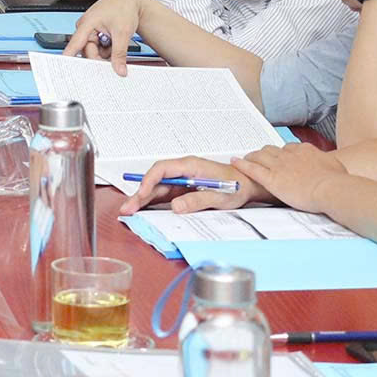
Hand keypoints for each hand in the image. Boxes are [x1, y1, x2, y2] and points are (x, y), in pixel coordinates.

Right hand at [63, 0, 147, 71]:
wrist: (130, 0)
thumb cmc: (123, 8)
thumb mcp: (123, 33)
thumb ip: (119, 54)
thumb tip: (119, 70)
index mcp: (86, 24)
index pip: (74, 45)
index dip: (69, 57)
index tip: (65, 69)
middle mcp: (85, 28)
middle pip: (87, 52)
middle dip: (100, 58)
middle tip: (113, 64)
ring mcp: (90, 31)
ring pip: (94, 52)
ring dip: (105, 54)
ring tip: (116, 44)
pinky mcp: (96, 34)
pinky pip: (99, 49)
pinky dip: (107, 50)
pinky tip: (114, 44)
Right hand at [119, 155, 267, 214]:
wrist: (249, 185)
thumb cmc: (237, 186)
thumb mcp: (220, 196)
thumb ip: (197, 200)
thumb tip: (175, 206)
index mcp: (190, 166)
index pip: (162, 170)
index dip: (148, 182)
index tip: (141, 194)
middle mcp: (183, 170)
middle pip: (156, 180)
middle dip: (140, 194)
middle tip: (127, 208)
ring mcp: (183, 179)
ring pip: (158, 188)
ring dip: (144, 199)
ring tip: (131, 211)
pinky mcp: (185, 188)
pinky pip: (166, 194)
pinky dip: (154, 201)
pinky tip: (146, 209)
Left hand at [231, 143, 347, 212]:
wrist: (331, 189)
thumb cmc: (338, 182)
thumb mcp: (335, 166)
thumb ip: (327, 164)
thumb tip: (331, 166)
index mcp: (304, 150)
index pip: (288, 148)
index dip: (282, 153)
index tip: (279, 157)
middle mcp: (289, 155)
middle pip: (271, 150)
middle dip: (264, 154)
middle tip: (259, 158)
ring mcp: (279, 166)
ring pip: (259, 157)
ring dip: (251, 157)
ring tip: (246, 159)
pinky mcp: (271, 178)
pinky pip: (252, 169)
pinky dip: (242, 164)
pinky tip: (235, 162)